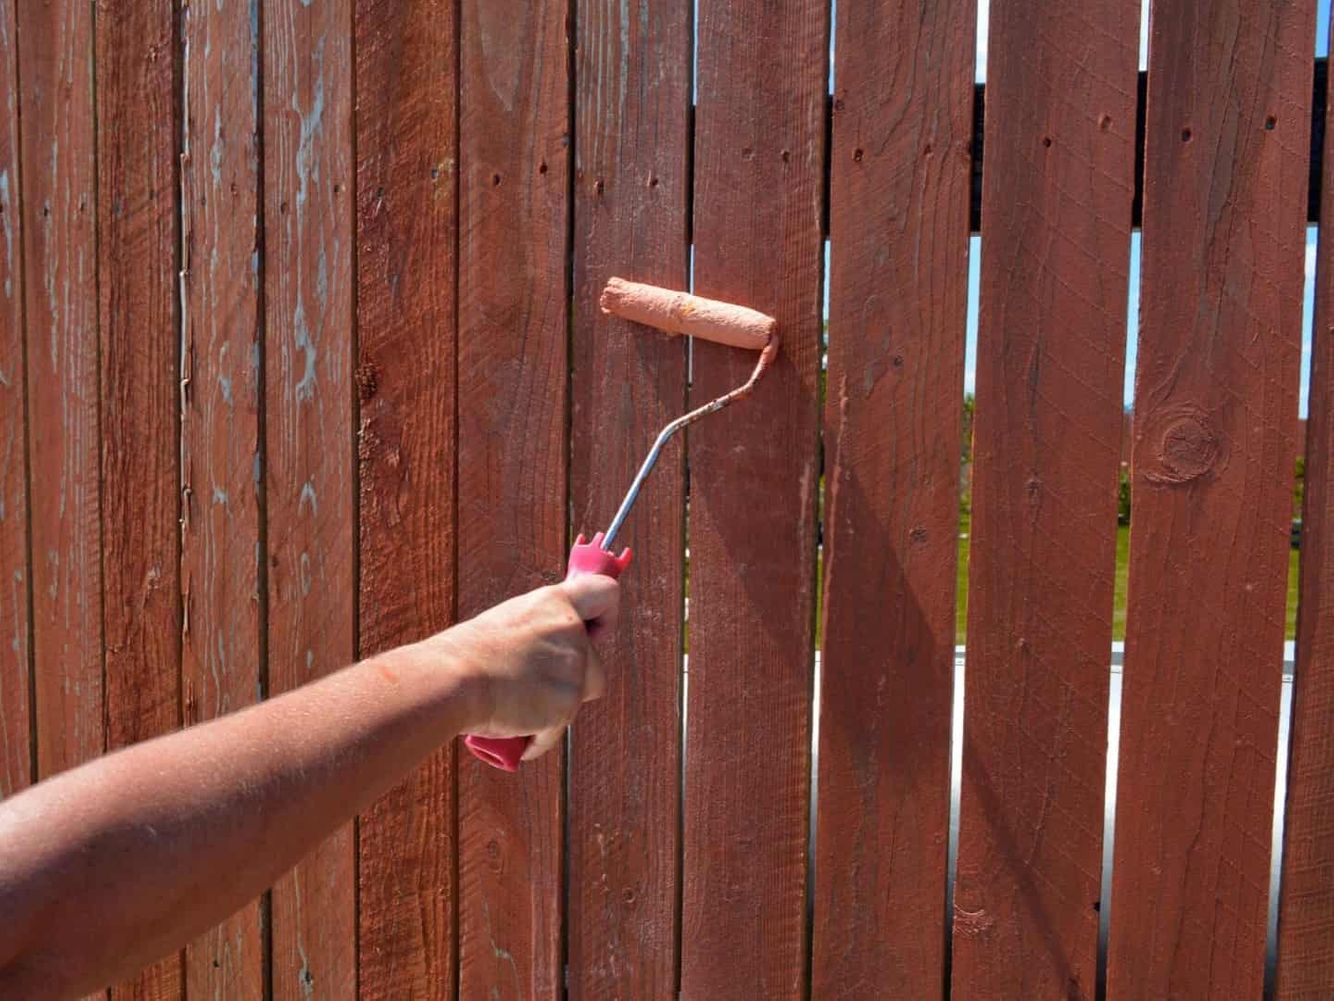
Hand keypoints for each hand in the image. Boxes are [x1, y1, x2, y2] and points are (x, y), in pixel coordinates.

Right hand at [426, 577, 619, 759]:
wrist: (451, 681)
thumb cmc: (466, 655)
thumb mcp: (507, 624)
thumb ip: (538, 631)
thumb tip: (547, 651)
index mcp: (553, 603)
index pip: (605, 592)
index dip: (607, 616)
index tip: (595, 633)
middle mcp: (570, 630)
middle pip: (596, 664)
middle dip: (575, 681)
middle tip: (537, 686)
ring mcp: (573, 668)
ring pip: (582, 696)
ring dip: (558, 707)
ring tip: (520, 709)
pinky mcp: (567, 704)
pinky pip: (559, 729)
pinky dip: (539, 737)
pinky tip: (517, 734)